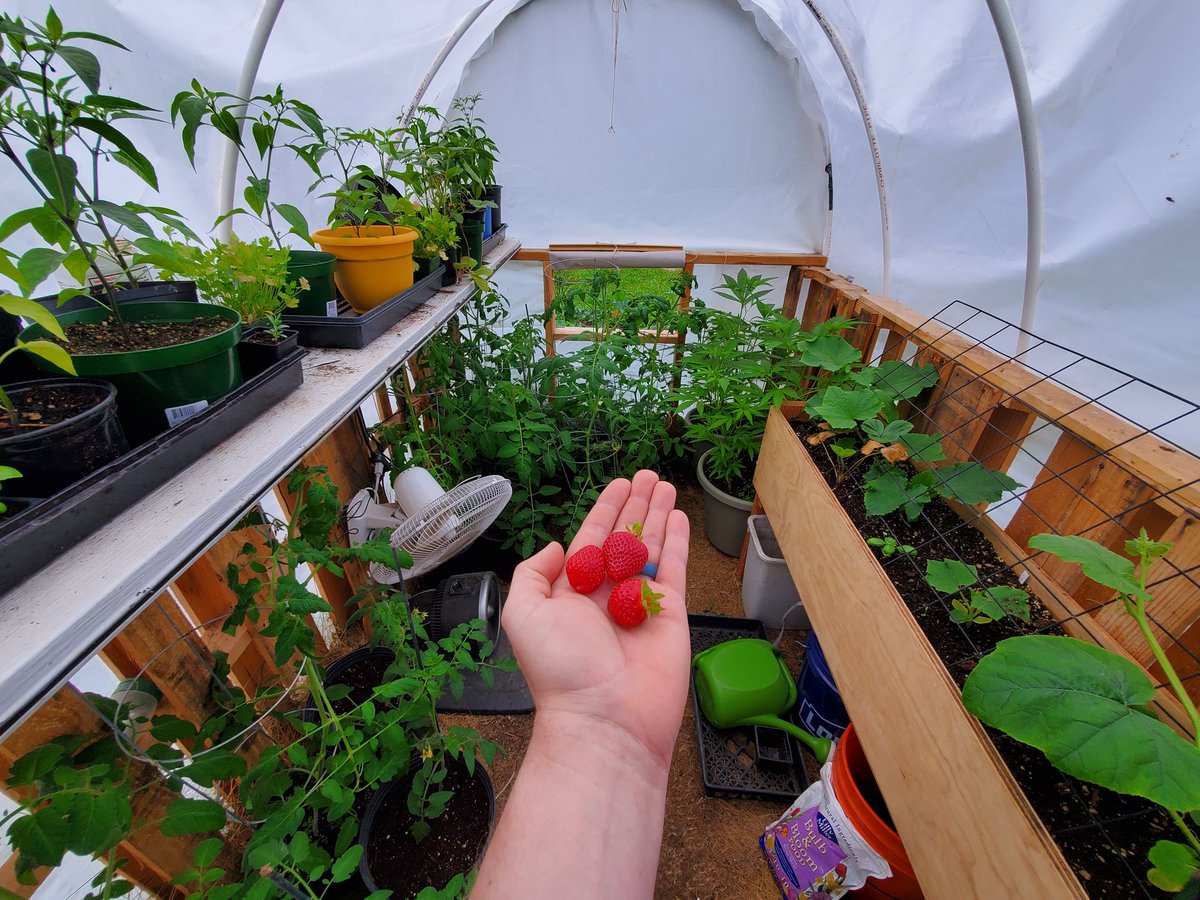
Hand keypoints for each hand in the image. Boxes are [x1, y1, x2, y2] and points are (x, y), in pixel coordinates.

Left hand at [502, 470, 691, 766]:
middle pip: (623, 538)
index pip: (590, 539)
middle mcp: (607, 596)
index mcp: (572, 593)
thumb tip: (555, 547)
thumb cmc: (561, 670)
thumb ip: (534, 573)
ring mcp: (641, 603)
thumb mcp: (524, 613)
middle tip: (646, 474)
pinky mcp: (671, 614)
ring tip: (663, 483)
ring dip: (656, 514)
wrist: (605, 718)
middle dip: (634, 506)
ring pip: (651, 547)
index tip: (617, 484)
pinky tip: (678, 516)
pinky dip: (678, 542)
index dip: (604, 510)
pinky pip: (676, 569)